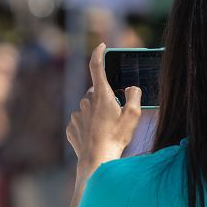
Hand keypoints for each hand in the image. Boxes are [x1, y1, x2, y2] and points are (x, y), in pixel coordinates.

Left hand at [66, 44, 141, 180]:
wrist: (96, 160)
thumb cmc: (116, 137)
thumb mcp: (133, 115)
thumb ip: (135, 95)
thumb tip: (131, 88)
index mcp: (102, 94)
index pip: (97, 66)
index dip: (98, 53)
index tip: (102, 46)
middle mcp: (86, 100)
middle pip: (97, 93)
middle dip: (105, 99)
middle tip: (115, 116)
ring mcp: (77, 114)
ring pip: (89, 109)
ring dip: (97, 115)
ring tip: (106, 131)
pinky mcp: (71, 127)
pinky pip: (81, 123)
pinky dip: (89, 127)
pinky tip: (96, 138)